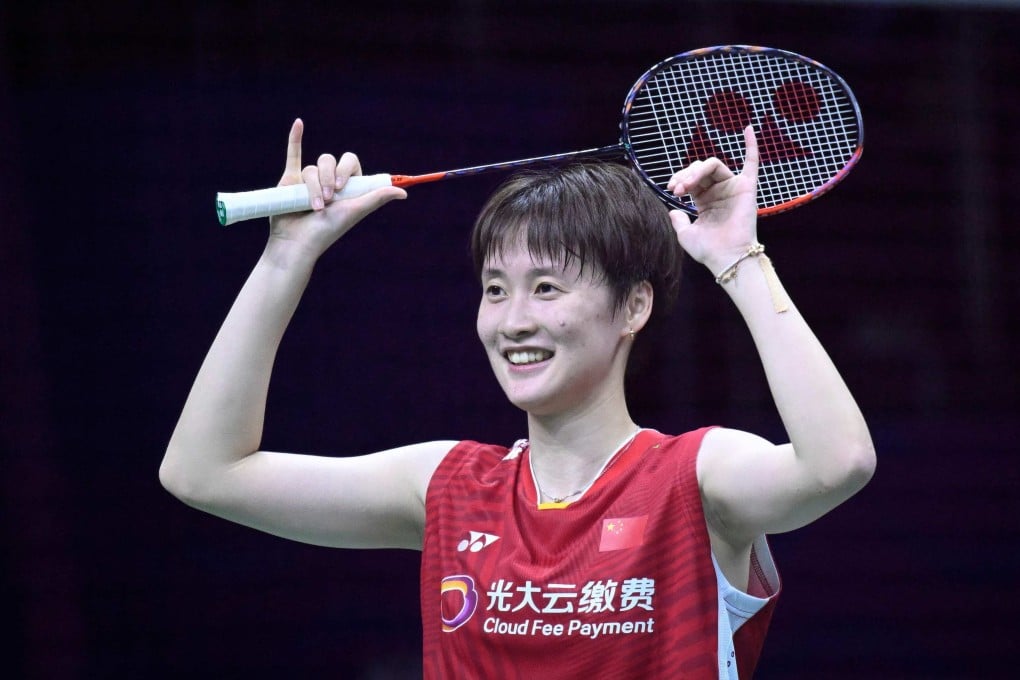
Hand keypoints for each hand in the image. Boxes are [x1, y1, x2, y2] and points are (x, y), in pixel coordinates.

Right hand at [268, 119, 405, 259]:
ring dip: (313, 186)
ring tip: (314, 207)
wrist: (297, 243)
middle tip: (329, 199)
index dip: (345, 170)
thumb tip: (404, 193)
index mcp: (347, 186)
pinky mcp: (290, 180)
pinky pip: (293, 154)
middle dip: (328, 178)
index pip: (350, 162)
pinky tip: (298, 123)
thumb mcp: (355, 212)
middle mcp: (328, 181)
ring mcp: (308, 180)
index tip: (342, 186)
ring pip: (312, 168)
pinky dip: (295, 138)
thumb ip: (376, 198)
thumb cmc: (327, 230)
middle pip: (329, 160)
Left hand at [665, 126, 759, 276]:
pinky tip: (748, 129)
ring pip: (713, 165)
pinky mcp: (746, 188)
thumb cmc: (708, 249)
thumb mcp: (685, 234)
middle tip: (677, 189)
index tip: (671, 190)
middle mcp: (719, 191)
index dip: (679, 179)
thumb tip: (672, 210)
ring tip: (686, 185)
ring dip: (696, 170)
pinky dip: (751, 145)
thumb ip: (678, 220)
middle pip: (699, 169)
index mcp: (705, 200)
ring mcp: (733, 188)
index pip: (691, 179)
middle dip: (685, 175)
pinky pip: (751, 163)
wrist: (726, 258)